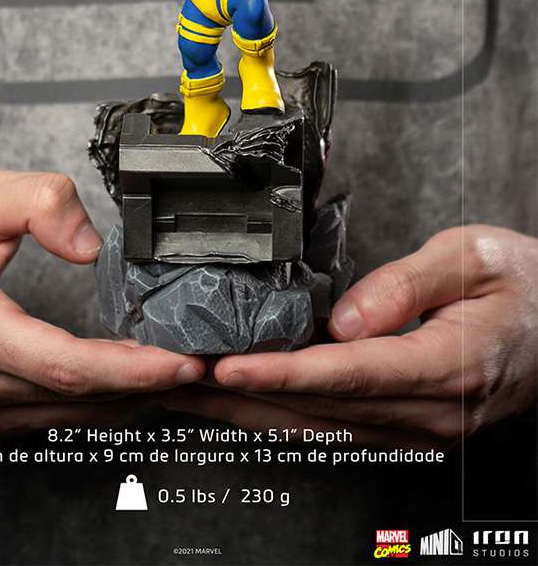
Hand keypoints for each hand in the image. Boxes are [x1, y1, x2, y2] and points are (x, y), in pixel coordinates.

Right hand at [0, 170, 203, 434]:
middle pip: (77, 399)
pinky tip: (126, 385)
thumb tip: (91, 246)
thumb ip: (42, 203)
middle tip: (201, 368)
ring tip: (176, 378)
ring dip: (126, 399)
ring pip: (67, 417)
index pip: (66, 366)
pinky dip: (95, 403)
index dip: (132, 369)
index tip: (182, 363)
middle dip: (147, 385)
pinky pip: (49, 418)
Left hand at [212, 226, 537, 441]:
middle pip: (321, 409)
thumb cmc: (524, 286)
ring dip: (253, 412)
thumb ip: (408, 284)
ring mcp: (419, 425)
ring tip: (194, 395)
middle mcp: (429, 411)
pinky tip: (246, 403)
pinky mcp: (409, 423)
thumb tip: (345, 317)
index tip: (228, 367)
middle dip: (245, 397)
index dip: (282, 372)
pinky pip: (337, 426)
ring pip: (321, 427)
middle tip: (181, 380)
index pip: (348, 373)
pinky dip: (285, 414)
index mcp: (446, 366)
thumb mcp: (475, 259)